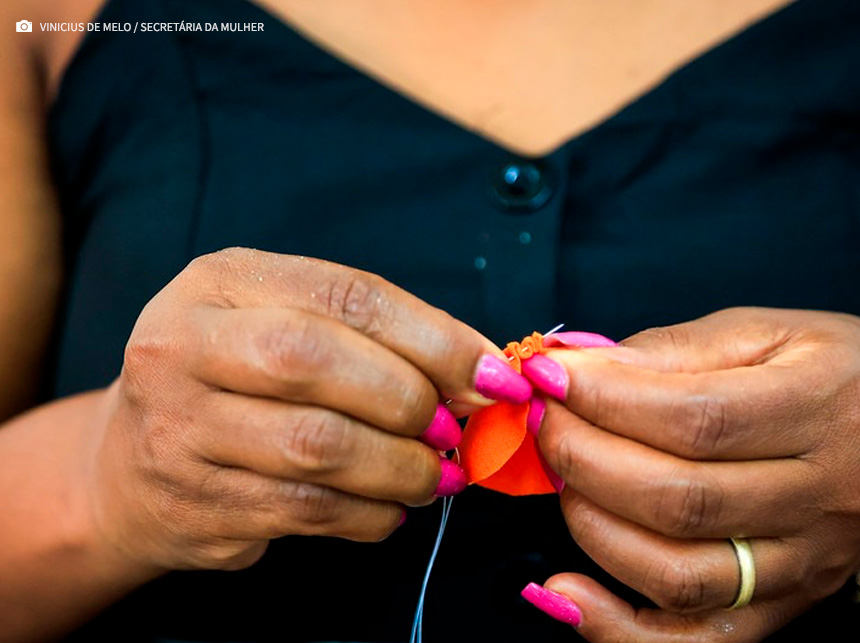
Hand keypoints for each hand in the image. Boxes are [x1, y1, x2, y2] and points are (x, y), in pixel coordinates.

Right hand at [83, 248, 530, 572]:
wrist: (128, 466)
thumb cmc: (234, 382)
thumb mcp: (285, 326)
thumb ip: (372, 339)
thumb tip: (480, 374)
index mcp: (222, 282)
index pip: (345, 295)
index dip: (433, 337)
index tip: (492, 374)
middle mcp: (183, 344)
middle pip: (316, 362)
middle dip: (408, 400)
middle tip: (456, 429)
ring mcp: (176, 427)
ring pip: (315, 447)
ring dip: (401, 467)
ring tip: (437, 474)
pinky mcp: (190, 501)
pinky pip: (304, 511)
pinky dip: (370, 514)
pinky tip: (391, 508)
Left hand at [525, 308, 859, 640]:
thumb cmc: (827, 373)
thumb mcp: (764, 334)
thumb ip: (671, 351)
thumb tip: (581, 369)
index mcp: (816, 409)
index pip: (695, 419)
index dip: (605, 401)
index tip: (549, 379)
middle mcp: (818, 497)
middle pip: (678, 500)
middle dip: (583, 458)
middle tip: (544, 422)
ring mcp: (801, 563)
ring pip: (679, 573)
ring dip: (592, 527)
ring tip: (561, 479)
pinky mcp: (781, 605)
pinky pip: (697, 640)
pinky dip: (619, 629)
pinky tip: (564, 594)